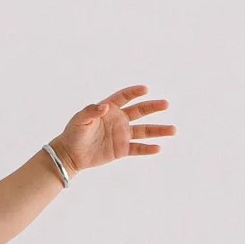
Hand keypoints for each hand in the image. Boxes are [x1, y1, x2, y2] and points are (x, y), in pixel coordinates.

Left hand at [52, 84, 173, 171]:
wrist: (71, 154)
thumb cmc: (74, 133)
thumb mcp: (80, 120)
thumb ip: (91, 111)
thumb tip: (104, 106)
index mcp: (109, 109)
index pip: (124, 97)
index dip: (134, 92)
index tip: (145, 89)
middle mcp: (119, 120)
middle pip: (139, 111)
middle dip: (153, 107)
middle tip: (166, 104)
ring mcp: (122, 135)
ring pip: (143, 131)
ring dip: (158, 130)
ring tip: (173, 129)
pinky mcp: (121, 149)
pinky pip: (137, 149)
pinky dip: (147, 149)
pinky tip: (158, 148)